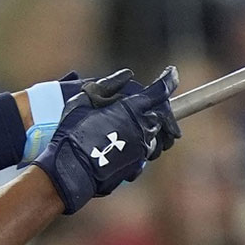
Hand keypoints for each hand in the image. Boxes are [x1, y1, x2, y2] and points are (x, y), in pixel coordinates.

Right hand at [32, 67, 180, 213]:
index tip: (172, 73)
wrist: (72, 170)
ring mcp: (142, 148)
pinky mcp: (138, 165)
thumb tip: (127, 74)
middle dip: (161, 111)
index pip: (160, 91)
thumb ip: (108, 85)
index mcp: (131, 108)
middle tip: (151, 108)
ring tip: (134, 129)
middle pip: (164, 116)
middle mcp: (142, 127)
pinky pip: (146, 153)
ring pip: (157, 136)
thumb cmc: (73, 133)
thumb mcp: (83, 100)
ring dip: (152, 130)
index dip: (168, 80)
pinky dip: (140, 148)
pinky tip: (124, 147)